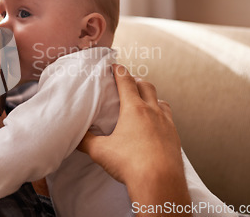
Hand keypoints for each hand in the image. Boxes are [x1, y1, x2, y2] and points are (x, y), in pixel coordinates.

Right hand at [78, 64, 191, 215]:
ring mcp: (167, 124)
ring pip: (161, 101)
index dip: (119, 71)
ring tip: (144, 103)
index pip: (126, 81)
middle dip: (136, 81)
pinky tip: (155, 126)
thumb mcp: (100, 151)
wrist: (160, 183)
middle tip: (128, 83)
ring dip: (152, 98)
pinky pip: (169, 119)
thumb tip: (73, 136)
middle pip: (147, 86)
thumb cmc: (130, 164)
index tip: (115, 65)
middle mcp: (153, 111)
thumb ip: (85, 140)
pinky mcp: (175, 138)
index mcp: (134, 109)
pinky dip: (161, 116)